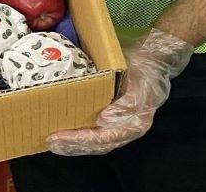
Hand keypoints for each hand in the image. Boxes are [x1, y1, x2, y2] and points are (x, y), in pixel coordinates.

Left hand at [45, 28, 192, 156]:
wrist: (154, 61)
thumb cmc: (146, 71)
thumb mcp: (140, 84)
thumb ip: (126, 104)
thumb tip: (104, 120)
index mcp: (135, 124)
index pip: (104, 139)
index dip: (82, 140)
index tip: (63, 136)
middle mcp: (126, 129)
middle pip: (97, 144)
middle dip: (73, 145)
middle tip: (51, 142)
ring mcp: (120, 125)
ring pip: (95, 142)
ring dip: (74, 143)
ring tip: (53, 142)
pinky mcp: (113, 118)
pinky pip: (95, 131)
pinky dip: (79, 133)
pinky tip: (65, 131)